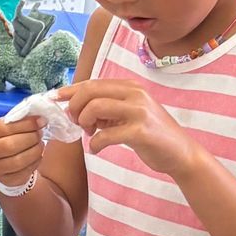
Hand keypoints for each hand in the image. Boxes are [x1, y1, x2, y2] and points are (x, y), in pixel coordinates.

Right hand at [0, 113, 45, 187]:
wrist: (1, 161)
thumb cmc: (5, 138)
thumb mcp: (6, 125)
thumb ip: (18, 120)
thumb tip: (38, 118)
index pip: (3, 127)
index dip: (25, 124)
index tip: (40, 121)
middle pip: (10, 145)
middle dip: (30, 137)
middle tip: (40, 133)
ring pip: (18, 160)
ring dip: (35, 150)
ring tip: (40, 144)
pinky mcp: (4, 180)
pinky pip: (24, 172)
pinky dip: (35, 162)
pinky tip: (37, 155)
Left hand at [63, 77, 197, 179]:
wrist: (181, 153)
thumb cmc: (151, 135)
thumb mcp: (128, 115)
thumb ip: (106, 109)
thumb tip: (75, 108)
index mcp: (130, 87)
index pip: (93, 83)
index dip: (70, 91)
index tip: (55, 99)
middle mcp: (135, 94)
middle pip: (91, 91)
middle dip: (75, 107)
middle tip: (76, 122)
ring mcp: (139, 111)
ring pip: (95, 107)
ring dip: (85, 122)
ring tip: (89, 134)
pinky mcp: (141, 131)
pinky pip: (106, 135)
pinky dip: (96, 144)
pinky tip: (98, 149)